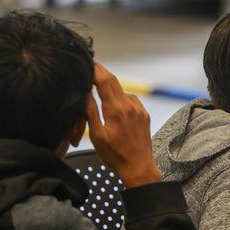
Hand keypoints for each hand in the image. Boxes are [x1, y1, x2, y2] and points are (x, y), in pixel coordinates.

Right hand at [85, 62, 161, 186]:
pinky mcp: (144, 114)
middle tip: (91, 67)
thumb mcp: (97, 135)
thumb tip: (85, 93)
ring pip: (122, 91)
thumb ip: (91, 112)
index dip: (96, 69)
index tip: (87, 63)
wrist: (139, 167)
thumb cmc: (116, 155)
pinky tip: (114, 105)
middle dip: (102, 73)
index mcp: (116, 110)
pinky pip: (130, 100)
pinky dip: (120, 98)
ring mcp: (139, 109)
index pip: (105, 81)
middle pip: (114, 81)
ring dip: (111, 88)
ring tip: (99, 88)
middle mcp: (130, 106)